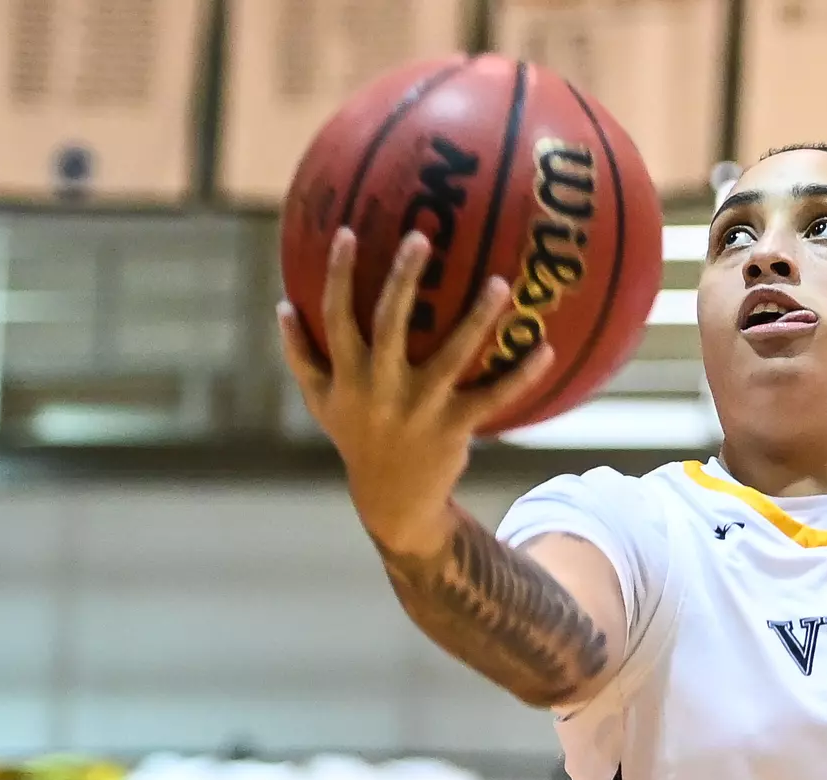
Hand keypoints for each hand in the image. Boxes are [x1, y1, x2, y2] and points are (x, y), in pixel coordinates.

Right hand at [278, 227, 552, 556]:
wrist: (393, 499)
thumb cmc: (357, 438)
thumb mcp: (321, 402)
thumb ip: (300, 355)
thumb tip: (282, 306)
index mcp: (347, 376)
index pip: (337, 317)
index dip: (339, 275)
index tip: (349, 232)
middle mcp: (381, 387)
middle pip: (390, 324)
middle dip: (403, 279)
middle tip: (422, 237)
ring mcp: (421, 406)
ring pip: (452, 354)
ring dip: (477, 318)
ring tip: (499, 282)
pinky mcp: (455, 425)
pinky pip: (492, 395)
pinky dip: (520, 374)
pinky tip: (545, 348)